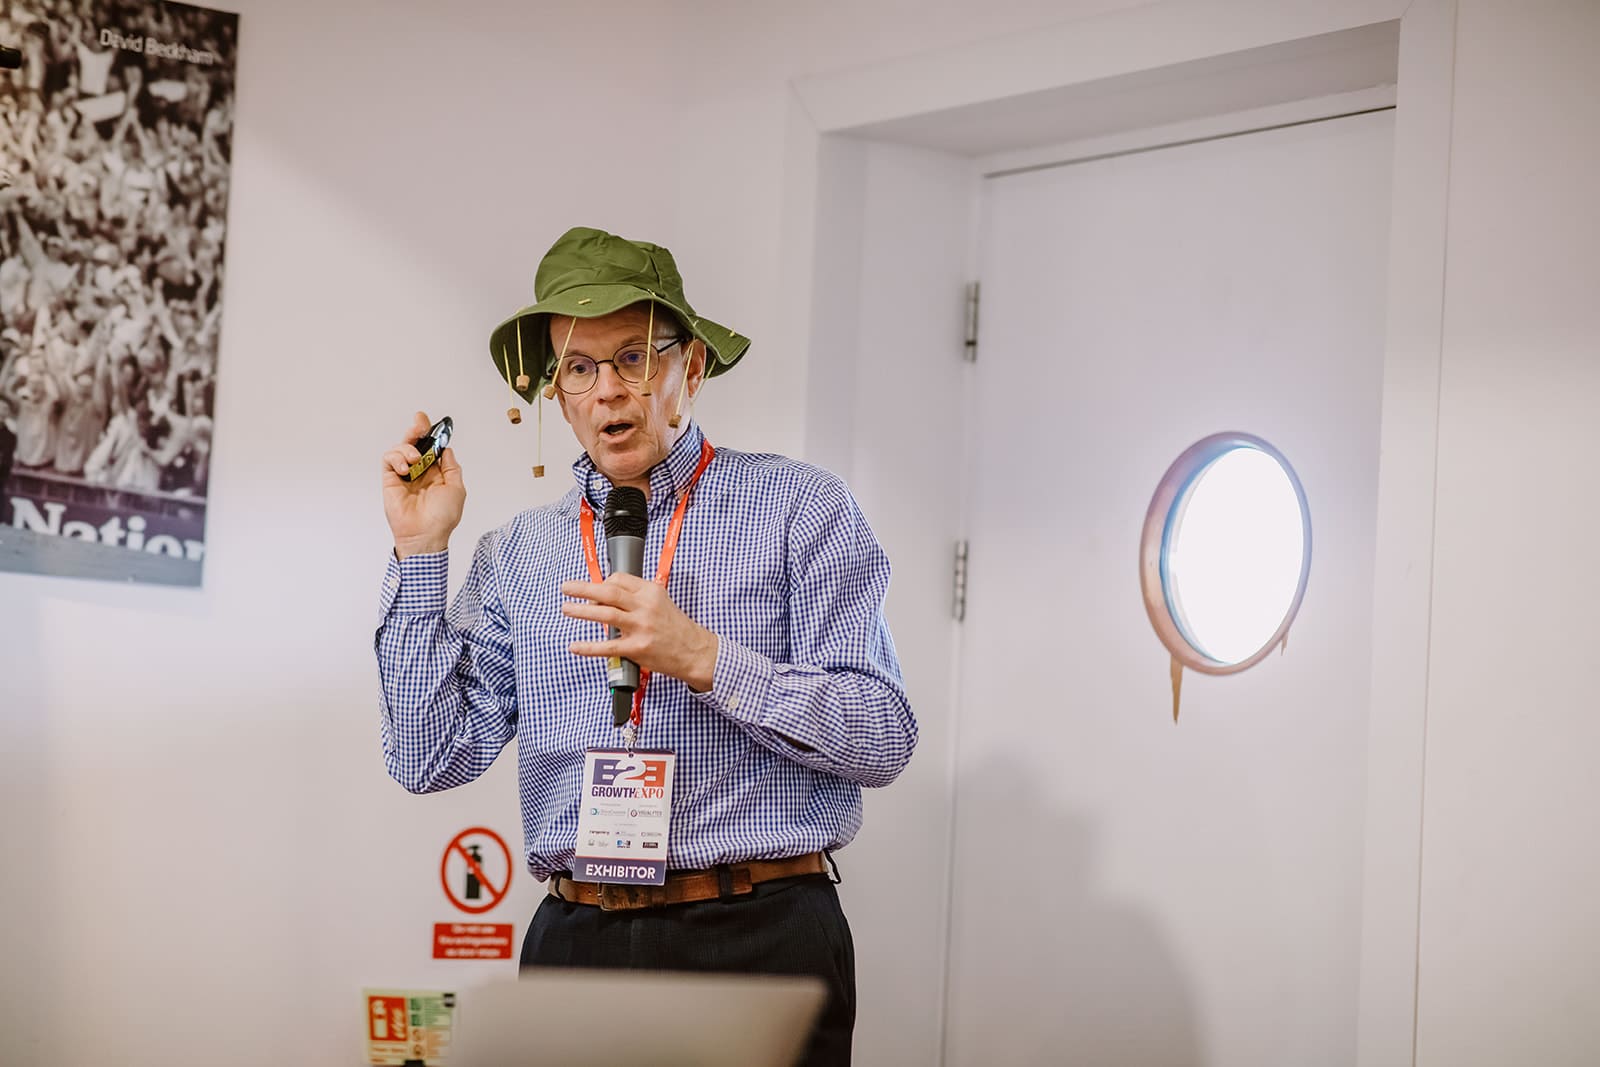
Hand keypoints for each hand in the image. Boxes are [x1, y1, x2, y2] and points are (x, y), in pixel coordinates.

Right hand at [381, 410, 464, 557]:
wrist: (425, 533)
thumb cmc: (442, 517)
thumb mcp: (456, 488)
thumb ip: (451, 467)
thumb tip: (446, 449)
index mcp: (436, 474)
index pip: (432, 449)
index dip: (432, 435)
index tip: (434, 424)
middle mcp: (419, 472)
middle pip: (414, 444)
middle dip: (416, 430)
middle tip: (419, 421)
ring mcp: (404, 476)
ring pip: (400, 449)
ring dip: (408, 447)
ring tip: (415, 459)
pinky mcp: (390, 480)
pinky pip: (389, 459)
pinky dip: (396, 457)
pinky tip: (405, 467)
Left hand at [561, 575, 718, 691]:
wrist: (694, 651)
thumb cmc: (676, 628)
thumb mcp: (661, 602)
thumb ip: (638, 597)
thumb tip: (609, 596)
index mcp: (651, 592)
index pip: (620, 579)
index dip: (602, 582)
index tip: (591, 588)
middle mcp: (645, 607)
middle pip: (608, 592)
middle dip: (583, 588)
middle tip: (567, 587)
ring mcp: (641, 627)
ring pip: (605, 614)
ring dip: (582, 611)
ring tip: (567, 608)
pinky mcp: (637, 648)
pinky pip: (608, 646)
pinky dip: (588, 647)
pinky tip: (575, 646)